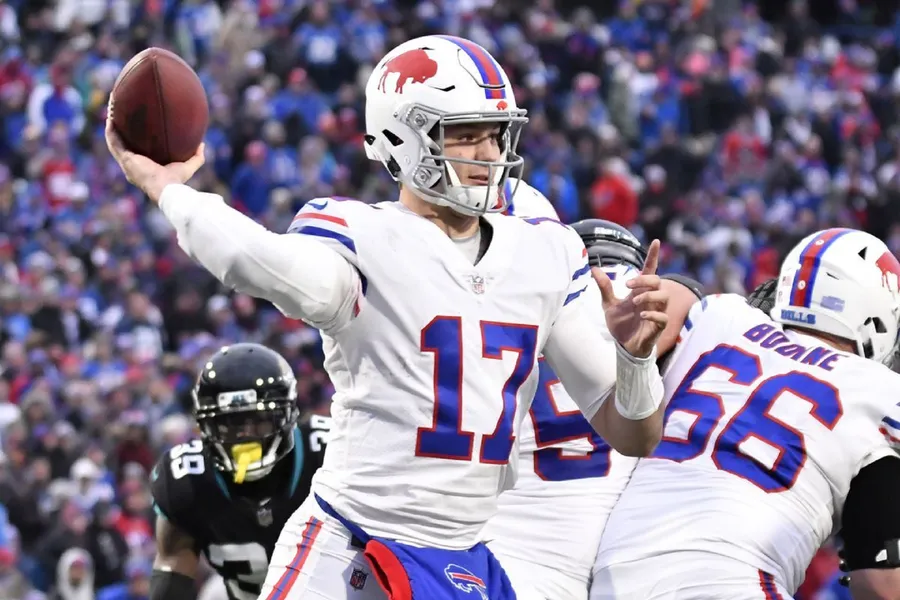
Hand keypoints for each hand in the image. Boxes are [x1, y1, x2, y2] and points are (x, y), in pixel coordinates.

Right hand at [105, 100, 204, 203]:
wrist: (166, 188)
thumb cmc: (176, 181)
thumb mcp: (188, 167)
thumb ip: (196, 157)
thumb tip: (202, 144)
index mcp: (144, 168)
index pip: (137, 152)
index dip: (135, 141)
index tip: (136, 128)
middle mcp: (132, 165)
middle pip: (123, 144)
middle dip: (120, 130)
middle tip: (120, 115)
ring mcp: (126, 163)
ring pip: (115, 141)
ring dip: (113, 126)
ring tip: (113, 111)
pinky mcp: (124, 159)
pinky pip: (114, 142)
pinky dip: (111, 130)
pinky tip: (111, 117)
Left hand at [594, 239, 668, 358]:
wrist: (624, 345)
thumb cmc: (621, 323)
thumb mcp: (609, 304)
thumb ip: (604, 287)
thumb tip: (594, 268)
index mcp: (640, 291)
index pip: (650, 270)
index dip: (653, 256)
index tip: (655, 241)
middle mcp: (651, 299)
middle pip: (658, 281)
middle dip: (645, 280)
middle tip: (628, 285)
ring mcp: (657, 312)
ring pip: (664, 296)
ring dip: (649, 296)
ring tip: (635, 301)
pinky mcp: (658, 326)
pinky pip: (663, 317)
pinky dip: (653, 314)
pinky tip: (642, 316)